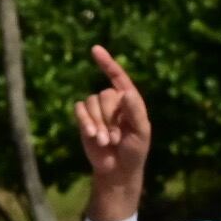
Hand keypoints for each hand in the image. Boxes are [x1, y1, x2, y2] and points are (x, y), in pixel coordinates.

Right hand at [75, 46, 150, 220]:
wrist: (117, 170)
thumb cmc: (134, 151)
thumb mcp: (141, 132)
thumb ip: (134, 110)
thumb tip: (124, 91)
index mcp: (129, 100)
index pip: (118, 77)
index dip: (107, 63)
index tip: (95, 49)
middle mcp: (112, 102)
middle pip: (103, 94)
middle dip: (108, 117)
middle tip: (116, 138)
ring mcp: (97, 110)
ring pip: (90, 103)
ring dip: (98, 123)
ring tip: (106, 141)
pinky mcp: (84, 120)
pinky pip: (79, 110)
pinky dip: (85, 122)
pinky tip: (93, 136)